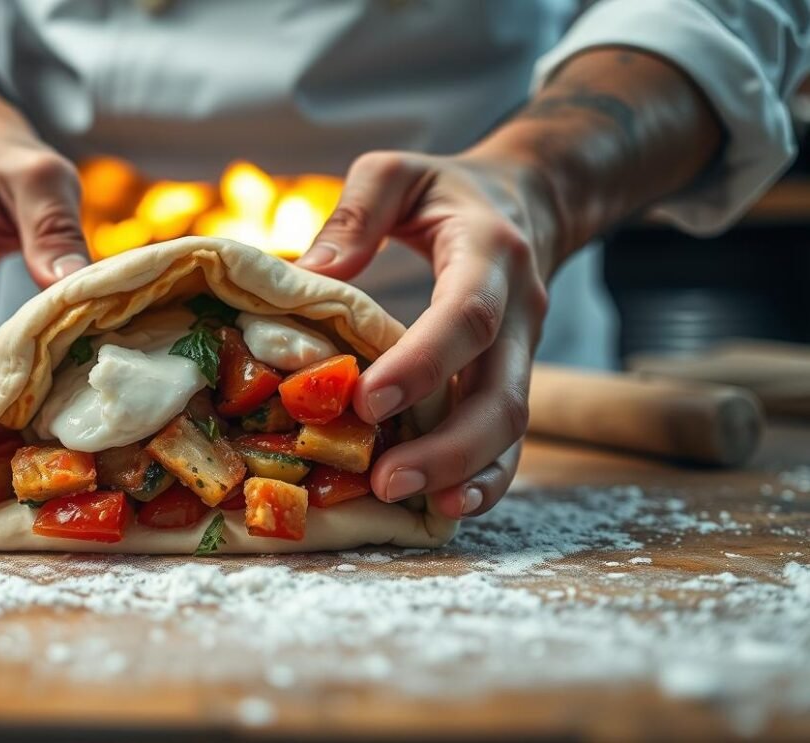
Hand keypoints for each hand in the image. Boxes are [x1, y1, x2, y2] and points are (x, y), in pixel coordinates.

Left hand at [296, 151, 558, 519]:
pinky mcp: (512, 379)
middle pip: (501, 392)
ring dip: (464, 472)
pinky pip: (509, 439)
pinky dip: (484, 478)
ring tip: (405, 500)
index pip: (469, 315)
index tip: (368, 400)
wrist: (528, 201)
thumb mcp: (399, 171)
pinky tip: (445, 507)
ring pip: (511, 427)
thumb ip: (357, 210)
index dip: (424, 362)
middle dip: (448, 446)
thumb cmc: (447, 191)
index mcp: (490, 252)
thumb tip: (310, 274)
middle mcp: (520, 309)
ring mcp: (524, 351)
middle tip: (385, 480)